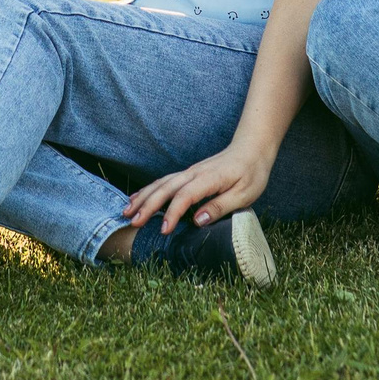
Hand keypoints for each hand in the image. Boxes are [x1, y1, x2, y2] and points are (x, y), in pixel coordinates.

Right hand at [124, 143, 271, 232]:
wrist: (251, 149)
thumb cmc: (251, 173)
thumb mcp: (244, 194)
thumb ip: (220, 207)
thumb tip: (197, 221)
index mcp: (209, 179)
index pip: (185, 196)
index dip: (172, 213)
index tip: (164, 230)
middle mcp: (194, 173)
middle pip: (165, 188)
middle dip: (147, 205)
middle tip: (132, 222)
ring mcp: (189, 172)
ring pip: (161, 183)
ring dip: (143, 197)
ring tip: (127, 212)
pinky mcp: (189, 174)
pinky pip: (164, 181)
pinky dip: (149, 190)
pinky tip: (138, 198)